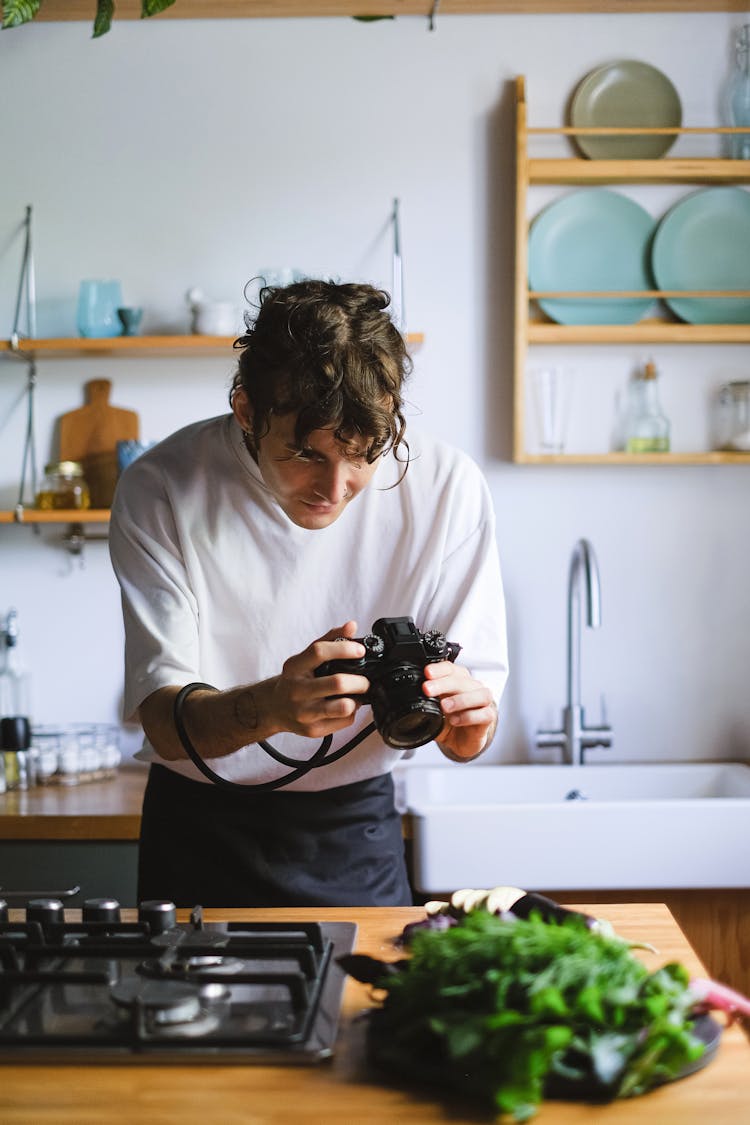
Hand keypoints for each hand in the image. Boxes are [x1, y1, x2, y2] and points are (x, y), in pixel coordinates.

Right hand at [265, 620, 369, 739]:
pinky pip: (344, 721)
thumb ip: (329, 640)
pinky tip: (344, 707)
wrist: (274, 708)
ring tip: (356, 695)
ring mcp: (304, 713)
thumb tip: (352, 626)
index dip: (344, 649)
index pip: (319, 652)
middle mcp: (297, 690)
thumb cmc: (294, 680)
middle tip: (365, 681)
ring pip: (344, 707)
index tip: (360, 650)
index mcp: (294, 667)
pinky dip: (351, 712)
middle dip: (360, 681)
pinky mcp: (313, 730)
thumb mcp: (304, 658)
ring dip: (357, 700)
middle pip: (337, 683)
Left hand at [422, 661, 496, 760]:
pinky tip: (456, 720)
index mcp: (458, 680)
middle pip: (462, 679)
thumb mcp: (433, 710)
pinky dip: (469, 716)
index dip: (438, 669)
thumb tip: (401, 699)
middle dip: (443, 683)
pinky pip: (484, 714)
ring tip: (444, 707)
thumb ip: (423, 702)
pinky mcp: (488, 717)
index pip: (450, 668)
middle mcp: (472, 688)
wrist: (464, 740)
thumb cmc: (450, 720)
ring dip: (460, 699)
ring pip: (479, 694)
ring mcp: (483, 702)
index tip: (426, 673)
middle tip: (428, 689)